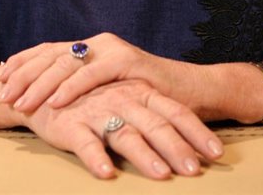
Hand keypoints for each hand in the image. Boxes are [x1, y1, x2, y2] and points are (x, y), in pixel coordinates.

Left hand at [0, 32, 182, 112]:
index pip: (47, 50)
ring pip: (66, 63)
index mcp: (90, 48)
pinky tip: (55, 101)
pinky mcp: (128, 61)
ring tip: (22, 103)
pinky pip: (92, 74)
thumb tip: (45, 98)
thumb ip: (81, 88)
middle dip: (23, 76)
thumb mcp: (106, 91)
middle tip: (4, 95)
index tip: (0, 80)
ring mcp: (113, 50)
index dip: (21, 63)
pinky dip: (71, 88)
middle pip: (51, 55)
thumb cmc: (145, 97)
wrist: (189, 93)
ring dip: (40, 84)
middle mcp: (98, 43)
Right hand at [22, 79, 222, 179]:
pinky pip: (85, 143)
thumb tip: (189, 145)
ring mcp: (98, 111)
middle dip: (178, 148)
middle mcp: (124, 100)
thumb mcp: (129, 100)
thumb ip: (154, 117)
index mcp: (141, 93)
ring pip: (126, 135)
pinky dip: (96, 158)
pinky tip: (107, 174)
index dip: (197, 131)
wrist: (45, 88)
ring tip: (161, 175)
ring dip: (145, 156)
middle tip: (195, 170)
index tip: (217, 152)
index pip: (176, 111)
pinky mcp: (72, 125)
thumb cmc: (95, 99)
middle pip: (156, 124)